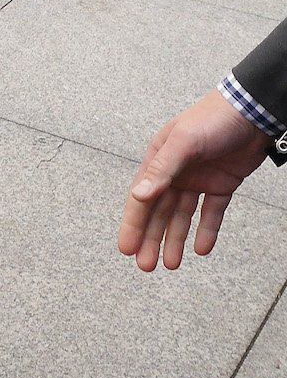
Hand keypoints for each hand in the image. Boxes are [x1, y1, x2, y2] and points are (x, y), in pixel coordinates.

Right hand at [118, 88, 271, 270]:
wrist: (252, 112)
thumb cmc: (213, 118)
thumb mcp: (184, 141)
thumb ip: (162, 169)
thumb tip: (139, 194)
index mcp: (159, 161)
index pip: (141, 199)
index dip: (132, 225)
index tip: (126, 249)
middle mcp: (175, 173)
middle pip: (159, 213)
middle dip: (151, 239)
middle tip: (147, 265)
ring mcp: (198, 180)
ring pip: (182, 216)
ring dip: (175, 239)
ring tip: (171, 264)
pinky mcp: (221, 185)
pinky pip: (211, 212)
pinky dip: (206, 230)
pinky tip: (201, 249)